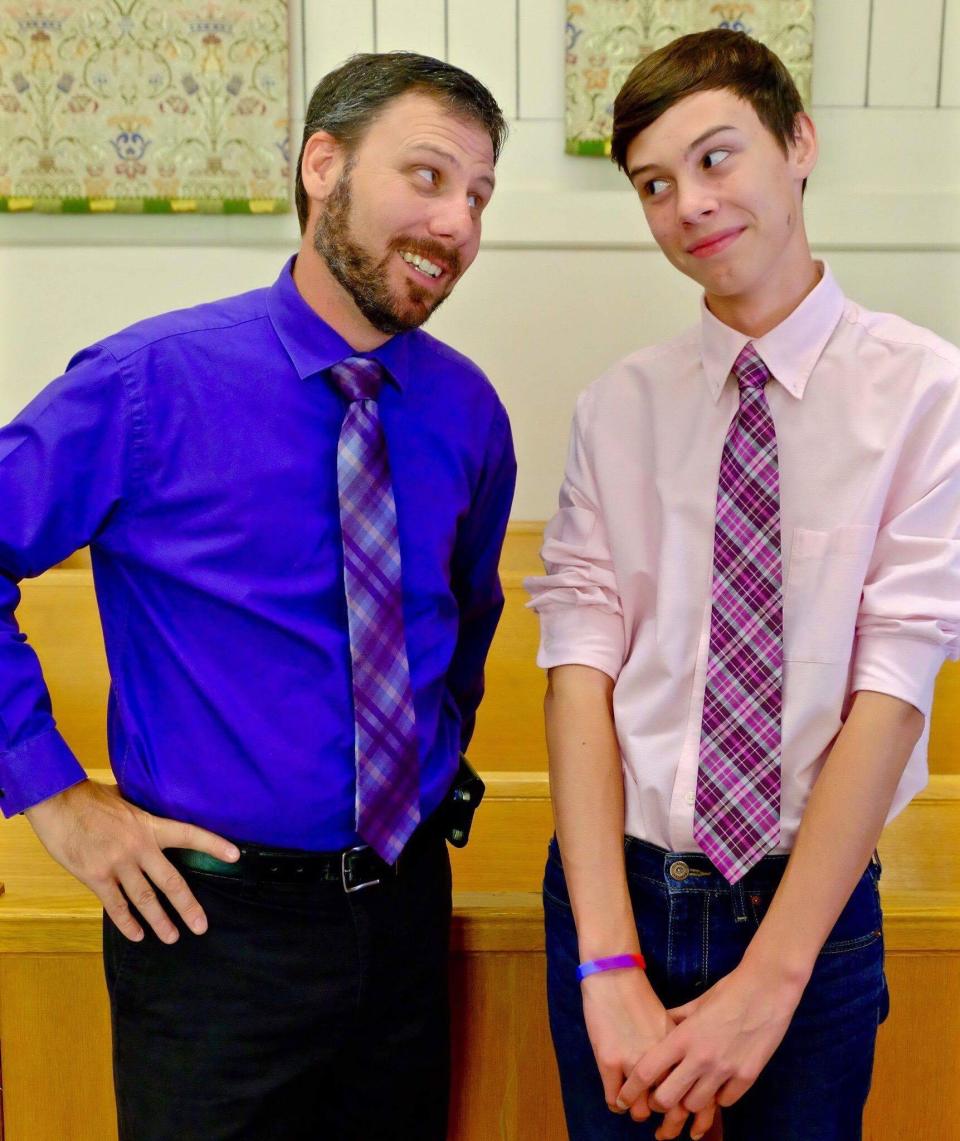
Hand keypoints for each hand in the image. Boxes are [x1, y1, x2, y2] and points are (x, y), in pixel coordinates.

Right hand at [25, 779, 239, 942]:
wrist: (58, 802)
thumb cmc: (90, 798)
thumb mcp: (126, 801)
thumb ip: (142, 816)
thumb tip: (154, 818)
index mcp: (150, 825)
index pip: (190, 834)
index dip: (213, 844)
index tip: (235, 856)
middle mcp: (139, 847)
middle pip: (170, 881)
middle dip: (188, 906)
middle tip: (201, 926)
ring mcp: (118, 864)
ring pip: (145, 899)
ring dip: (159, 921)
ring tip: (172, 937)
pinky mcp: (96, 876)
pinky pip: (116, 905)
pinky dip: (127, 922)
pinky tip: (137, 935)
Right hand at [581, 968, 715, 1139]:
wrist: (613, 976)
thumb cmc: (642, 996)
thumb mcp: (672, 1022)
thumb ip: (683, 1048)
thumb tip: (690, 1070)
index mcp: (680, 1051)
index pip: (694, 1095)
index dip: (691, 1113)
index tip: (685, 1117)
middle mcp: (661, 1061)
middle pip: (669, 1109)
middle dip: (665, 1121)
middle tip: (658, 1118)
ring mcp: (633, 1062)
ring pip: (640, 1110)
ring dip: (638, 1111)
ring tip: (635, 1105)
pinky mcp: (609, 1062)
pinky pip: (614, 1100)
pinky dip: (617, 1104)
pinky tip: (617, 1098)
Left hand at [617, 963, 805, 1120]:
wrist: (767, 989)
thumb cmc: (729, 992)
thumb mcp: (696, 1004)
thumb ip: (675, 1020)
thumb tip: (659, 1029)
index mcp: (683, 1036)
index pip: (647, 1071)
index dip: (631, 1089)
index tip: (624, 1099)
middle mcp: (701, 1057)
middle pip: (667, 1099)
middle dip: (659, 1104)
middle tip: (660, 1100)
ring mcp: (725, 1070)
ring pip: (695, 1106)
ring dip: (689, 1102)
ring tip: (689, 1093)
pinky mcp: (747, 1077)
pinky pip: (725, 1102)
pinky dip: (717, 1099)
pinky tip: (716, 1088)